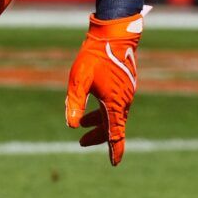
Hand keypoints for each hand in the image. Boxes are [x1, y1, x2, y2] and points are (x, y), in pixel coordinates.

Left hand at [65, 10, 143, 165]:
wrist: (113, 34)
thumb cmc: (95, 56)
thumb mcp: (79, 79)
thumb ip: (76, 102)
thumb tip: (73, 125)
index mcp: (115, 103)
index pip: (115, 134)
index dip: (114, 150)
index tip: (114, 164)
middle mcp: (123, 101)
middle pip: (113, 128)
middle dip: (98, 138)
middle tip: (81, 143)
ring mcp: (125, 93)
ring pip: (113, 116)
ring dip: (99, 125)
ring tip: (83, 130)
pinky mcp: (123, 86)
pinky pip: (114, 106)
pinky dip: (103, 113)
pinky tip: (91, 110)